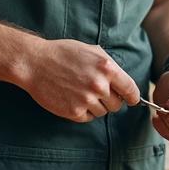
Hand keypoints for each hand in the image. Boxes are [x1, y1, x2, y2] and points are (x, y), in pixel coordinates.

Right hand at [18, 38, 139, 122]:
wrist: (35, 63)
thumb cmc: (64, 54)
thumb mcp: (92, 51)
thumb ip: (110, 66)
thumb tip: (124, 81)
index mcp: (107, 68)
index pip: (131, 90)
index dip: (133, 97)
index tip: (131, 99)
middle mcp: (99, 85)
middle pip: (117, 105)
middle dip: (111, 100)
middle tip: (98, 92)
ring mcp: (86, 100)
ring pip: (103, 112)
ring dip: (96, 106)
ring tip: (82, 92)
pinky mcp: (74, 111)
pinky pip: (88, 117)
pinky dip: (84, 112)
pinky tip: (74, 99)